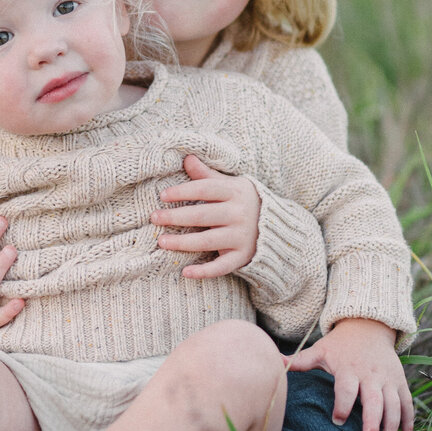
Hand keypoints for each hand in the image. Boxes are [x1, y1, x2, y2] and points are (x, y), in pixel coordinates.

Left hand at [151, 154, 261, 278]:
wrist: (277, 226)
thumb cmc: (244, 201)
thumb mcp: (230, 184)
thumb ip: (207, 175)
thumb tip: (187, 158)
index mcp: (235, 192)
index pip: (205, 189)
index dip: (183, 191)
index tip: (163, 195)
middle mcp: (239, 214)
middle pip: (202, 215)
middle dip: (176, 217)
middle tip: (154, 217)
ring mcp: (241, 237)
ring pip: (208, 241)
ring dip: (183, 243)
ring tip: (161, 242)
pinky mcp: (242, 256)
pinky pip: (222, 266)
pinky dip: (205, 271)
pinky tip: (186, 272)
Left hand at [284, 317, 414, 430]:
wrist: (368, 327)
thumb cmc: (340, 345)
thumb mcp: (321, 350)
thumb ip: (300, 360)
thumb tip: (274, 361)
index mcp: (349, 369)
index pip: (346, 389)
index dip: (342, 404)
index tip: (337, 420)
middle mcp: (370, 375)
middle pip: (374, 400)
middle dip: (373, 421)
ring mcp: (387, 379)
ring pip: (394, 404)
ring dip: (392, 426)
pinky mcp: (399, 382)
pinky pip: (407, 402)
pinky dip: (409, 420)